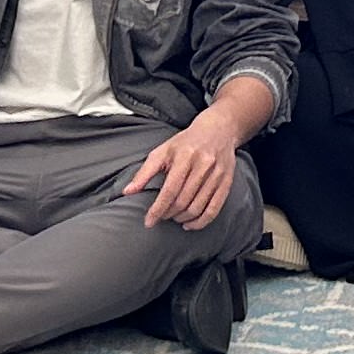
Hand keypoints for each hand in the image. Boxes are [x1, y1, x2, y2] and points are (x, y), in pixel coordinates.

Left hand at [128, 111, 244, 230]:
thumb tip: (127, 192)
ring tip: (174, 218)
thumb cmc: (186, 143)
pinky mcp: (226, 182)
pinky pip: (214, 209)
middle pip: (183, 201)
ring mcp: (217, 174)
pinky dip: (200, 222)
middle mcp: (203, 165)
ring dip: (182, 219)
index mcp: (184, 156)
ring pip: (198, 207)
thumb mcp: (162, 151)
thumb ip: (144, 172)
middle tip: (162, 216)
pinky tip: (190, 224)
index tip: (149, 222)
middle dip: (169, 214)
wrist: (218, 129)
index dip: (158, 209)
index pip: (170, 190)